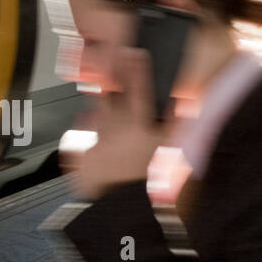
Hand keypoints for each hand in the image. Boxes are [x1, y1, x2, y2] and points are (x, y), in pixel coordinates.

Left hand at [61, 48, 166, 200]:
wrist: (120, 208)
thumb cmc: (147, 178)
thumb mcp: (169, 148)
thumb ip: (176, 122)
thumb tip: (183, 101)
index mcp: (137, 124)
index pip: (138, 88)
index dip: (136, 67)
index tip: (133, 53)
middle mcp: (113, 128)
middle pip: (109, 96)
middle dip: (109, 81)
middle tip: (109, 70)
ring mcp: (93, 141)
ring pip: (93, 116)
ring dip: (98, 110)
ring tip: (104, 113)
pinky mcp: (79, 156)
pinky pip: (78, 139)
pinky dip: (83, 135)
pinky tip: (89, 134)